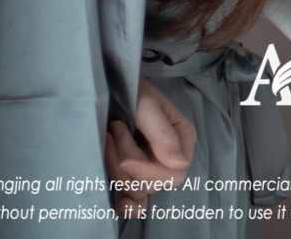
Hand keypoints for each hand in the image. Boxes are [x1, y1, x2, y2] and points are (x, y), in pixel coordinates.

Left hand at [105, 76, 196, 218]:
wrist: (108, 85)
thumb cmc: (131, 89)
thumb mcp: (146, 105)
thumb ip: (162, 132)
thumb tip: (179, 163)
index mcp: (182, 139)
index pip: (174, 173)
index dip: (148, 172)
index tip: (124, 160)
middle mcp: (171, 157)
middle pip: (154, 183)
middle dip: (128, 164)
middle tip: (114, 133)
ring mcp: (151, 167)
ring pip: (140, 191)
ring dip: (117, 172)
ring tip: (108, 140)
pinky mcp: (134, 174)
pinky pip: (136, 199)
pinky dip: (129, 204)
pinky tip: (120, 203)